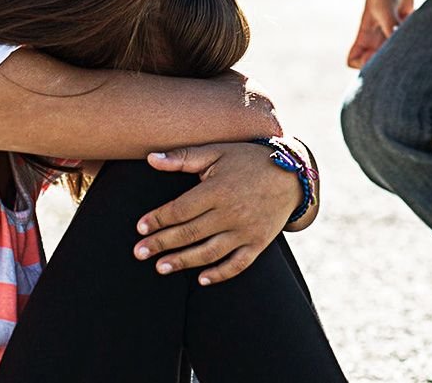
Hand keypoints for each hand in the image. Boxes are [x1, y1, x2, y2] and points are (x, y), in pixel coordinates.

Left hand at [133, 143, 297, 284]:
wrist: (292, 174)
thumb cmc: (248, 160)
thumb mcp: (217, 151)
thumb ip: (184, 156)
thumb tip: (151, 158)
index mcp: (218, 189)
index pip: (181, 210)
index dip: (158, 219)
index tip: (140, 227)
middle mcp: (232, 212)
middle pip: (190, 233)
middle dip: (162, 244)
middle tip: (139, 252)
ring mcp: (246, 230)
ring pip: (210, 252)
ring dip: (184, 261)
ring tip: (161, 267)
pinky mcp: (258, 243)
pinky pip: (237, 264)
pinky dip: (219, 274)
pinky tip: (201, 279)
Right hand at [348, 0, 413, 68]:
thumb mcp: (384, 10)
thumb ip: (391, 26)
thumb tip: (397, 40)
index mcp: (364, 38)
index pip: (353, 60)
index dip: (361, 64)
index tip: (373, 55)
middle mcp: (374, 43)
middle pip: (374, 65)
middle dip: (383, 64)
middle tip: (394, 54)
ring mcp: (388, 41)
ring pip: (390, 59)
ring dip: (398, 55)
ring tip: (405, 46)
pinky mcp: (401, 36)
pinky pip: (404, 49)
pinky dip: (410, 47)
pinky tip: (413, 38)